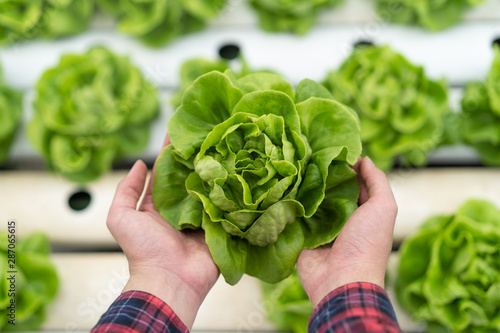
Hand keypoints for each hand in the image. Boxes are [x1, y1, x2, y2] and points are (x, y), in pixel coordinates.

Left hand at [107, 135, 218, 328]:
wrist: (169, 280)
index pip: (168, 169)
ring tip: (230, 145)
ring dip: (220, 170)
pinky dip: (234, 191)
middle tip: (212, 132)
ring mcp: (204, 215)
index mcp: (162, 203)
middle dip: (200, 156)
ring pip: (213, 187)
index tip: (181, 129)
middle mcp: (184, 206)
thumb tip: (139, 163)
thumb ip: (126, 189)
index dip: (173, 150)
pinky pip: (228, 205)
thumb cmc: (143, 250)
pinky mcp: (221, 225)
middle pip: (193, 175)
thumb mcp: (121, 217)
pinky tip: (243, 172)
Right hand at [297, 157, 396, 306]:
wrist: (341, 280)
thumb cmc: (367, 244)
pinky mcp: (302, 234)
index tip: (332, 149)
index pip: (354, 182)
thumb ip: (378, 181)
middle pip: (330, 189)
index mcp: (363, 211)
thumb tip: (365, 159)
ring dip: (303, 186)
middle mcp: (341, 217)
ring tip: (293, 166)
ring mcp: (320, 226)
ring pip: (310, 200)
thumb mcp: (384, 208)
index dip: (346, 166)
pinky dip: (290, 203)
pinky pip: (295, 215)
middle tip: (308, 154)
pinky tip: (282, 185)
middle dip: (321, 174)